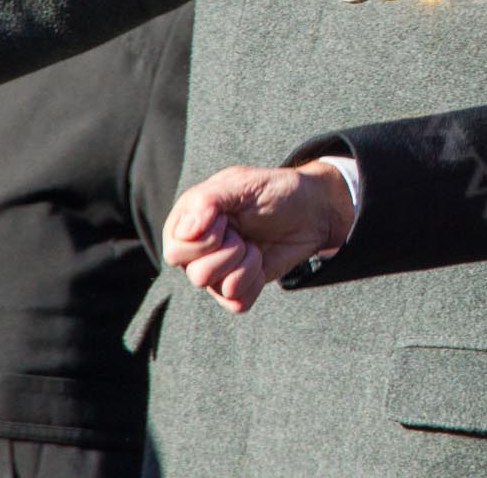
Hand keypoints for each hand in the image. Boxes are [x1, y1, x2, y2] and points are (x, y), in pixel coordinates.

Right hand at [162, 161, 356, 312]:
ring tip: (254, 246)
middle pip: (196, 275)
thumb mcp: (241, 183)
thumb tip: (186, 231)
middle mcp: (196, 252)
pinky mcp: (238, 288)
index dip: (205, 239)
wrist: (311, 210)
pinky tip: (261, 263)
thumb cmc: (273, 191)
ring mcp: (217, 272)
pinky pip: (237, 303)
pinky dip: (255, 283)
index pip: (175, 251)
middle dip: (229, 253)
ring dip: (246, 265)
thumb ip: (208, 200)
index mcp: (187, 224)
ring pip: (218, 289)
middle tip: (243, 235)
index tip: (226, 219)